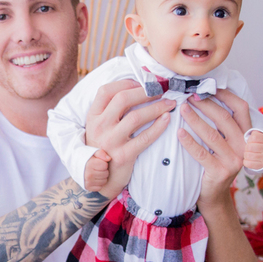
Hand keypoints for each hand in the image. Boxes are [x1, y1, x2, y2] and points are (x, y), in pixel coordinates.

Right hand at [83, 150, 110, 191]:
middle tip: (98, 168)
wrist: (74, 166)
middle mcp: (88, 174)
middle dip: (104, 170)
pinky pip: (100, 187)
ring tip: (97, 173)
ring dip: (102, 177)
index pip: (105, 165)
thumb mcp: (93, 153)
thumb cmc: (86, 159)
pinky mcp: (88, 187)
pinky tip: (95, 179)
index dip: (103, 163)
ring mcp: (88, 182)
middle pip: (106, 173)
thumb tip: (109, 158)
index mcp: (90, 165)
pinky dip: (99, 183)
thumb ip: (101, 153)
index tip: (98, 163)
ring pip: (104, 181)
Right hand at [84, 79, 173, 198]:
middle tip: (161, 90)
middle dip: (146, 91)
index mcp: (93, 117)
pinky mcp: (124, 155)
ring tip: (169, 103)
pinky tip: (167, 119)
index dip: (126, 83)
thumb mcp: (100, 127)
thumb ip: (111, 109)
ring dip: (157, 107)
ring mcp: (111, 141)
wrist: (102, 178)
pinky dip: (159, 126)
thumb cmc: (105, 148)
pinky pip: (145, 137)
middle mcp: (100, 127)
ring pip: (137, 116)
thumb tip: (135, 86)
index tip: (142, 83)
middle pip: (123, 99)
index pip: (106, 91)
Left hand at [178, 89, 252, 210]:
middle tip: (189, 96)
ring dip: (195, 119)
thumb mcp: (224, 144)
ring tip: (182, 108)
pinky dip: (189, 142)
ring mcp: (234, 160)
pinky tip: (179, 132)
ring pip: (212, 134)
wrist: (214, 196)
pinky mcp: (220, 172)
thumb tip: (204, 96)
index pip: (241, 109)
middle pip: (225, 119)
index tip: (208, 87)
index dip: (226, 95)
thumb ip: (221, 125)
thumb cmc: (215, 164)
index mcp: (247, 136)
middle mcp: (244, 147)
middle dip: (206, 104)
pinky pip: (202, 153)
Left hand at [243, 131, 262, 170]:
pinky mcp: (261, 165)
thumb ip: (255, 133)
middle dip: (246, 148)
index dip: (249, 140)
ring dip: (246, 155)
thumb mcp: (260, 136)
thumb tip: (251, 134)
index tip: (251, 142)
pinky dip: (245, 162)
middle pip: (249, 147)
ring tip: (248, 154)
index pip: (254, 137)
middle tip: (248, 149)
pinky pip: (249, 164)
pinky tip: (248, 160)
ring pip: (248, 155)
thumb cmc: (260, 144)